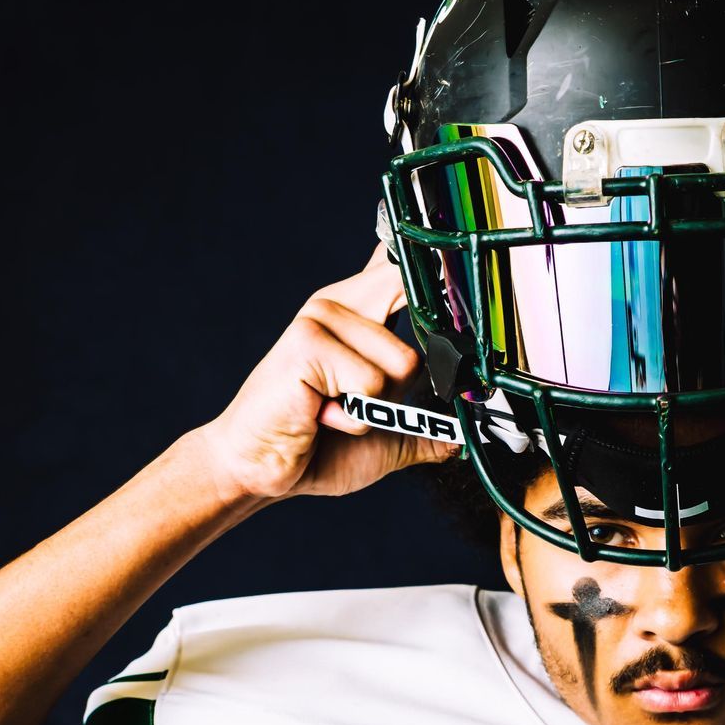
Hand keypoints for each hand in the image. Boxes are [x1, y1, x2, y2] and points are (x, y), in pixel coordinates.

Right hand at [197, 243, 457, 502]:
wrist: (260, 471)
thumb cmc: (316, 447)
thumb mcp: (387, 438)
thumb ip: (426, 429)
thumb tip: (464, 437)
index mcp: (360, 311)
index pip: (401, 267)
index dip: (433, 266)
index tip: (449, 253)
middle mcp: (341, 303)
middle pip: (419, 308)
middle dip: (410, 371)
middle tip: (364, 398)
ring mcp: (321, 317)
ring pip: (403, 365)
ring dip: (376, 407)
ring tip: (334, 408)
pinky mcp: (307, 340)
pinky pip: (371, 384)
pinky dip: (354, 417)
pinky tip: (319, 414)